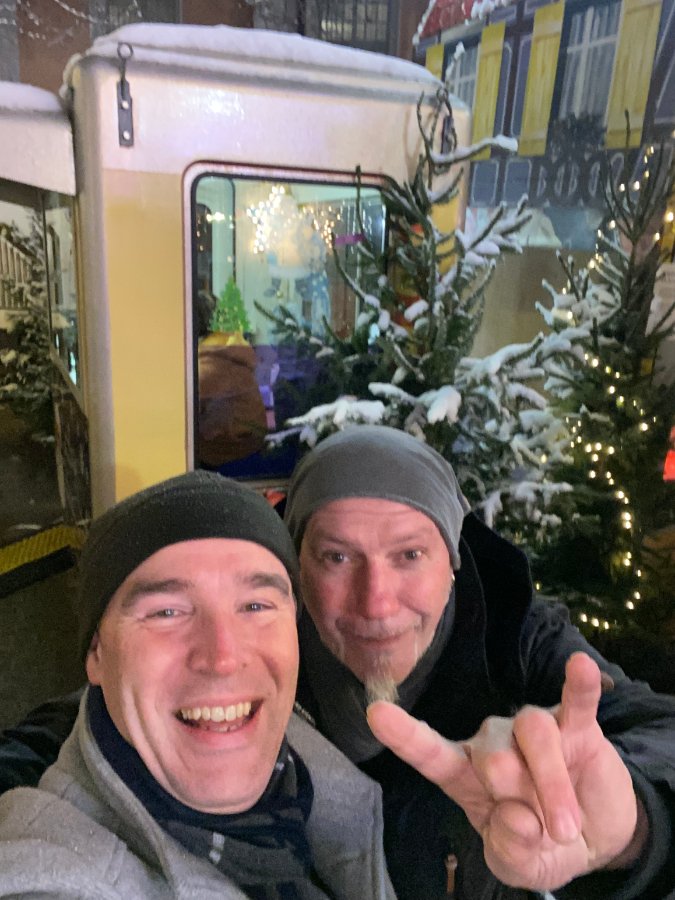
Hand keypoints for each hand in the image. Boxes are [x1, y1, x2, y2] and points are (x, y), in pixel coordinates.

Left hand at [367, 652, 642, 891]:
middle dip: (516, 794)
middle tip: (543, 831)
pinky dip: (578, 685)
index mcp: (466, 775)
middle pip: (492, 753)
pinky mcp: (577, 726)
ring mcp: (534, 730)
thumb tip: (516, 818)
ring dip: (551, 784)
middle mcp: (494, 744)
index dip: (405, 734)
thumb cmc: (542, 845)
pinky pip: (575, 700)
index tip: (377, 713)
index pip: (430, 752)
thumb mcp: (521, 865)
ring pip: (533, 733)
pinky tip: (580, 667)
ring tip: (566, 827)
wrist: (597, 840)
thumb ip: (510, 850)